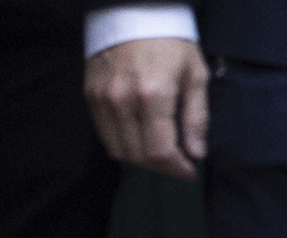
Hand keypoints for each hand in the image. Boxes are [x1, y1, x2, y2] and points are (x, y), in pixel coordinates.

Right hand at [86, 38, 208, 179]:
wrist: (134, 13)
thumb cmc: (170, 41)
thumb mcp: (195, 74)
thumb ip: (196, 116)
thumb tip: (196, 152)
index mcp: (154, 94)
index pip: (159, 150)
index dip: (176, 168)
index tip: (189, 172)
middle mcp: (123, 102)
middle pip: (138, 156)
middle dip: (161, 165)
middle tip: (178, 162)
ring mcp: (103, 101)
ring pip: (119, 151)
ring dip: (141, 157)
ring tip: (159, 149)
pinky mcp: (90, 98)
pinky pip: (105, 135)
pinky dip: (124, 142)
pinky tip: (139, 134)